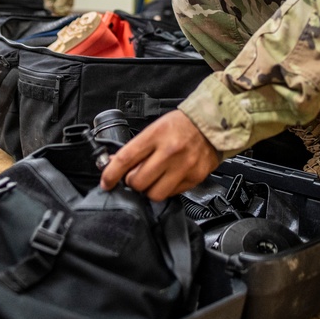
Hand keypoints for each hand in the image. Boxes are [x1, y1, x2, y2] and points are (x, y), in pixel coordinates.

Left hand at [99, 110, 219, 201]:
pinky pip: (172, 194)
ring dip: (149, 189)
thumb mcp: (155, 128)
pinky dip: (166, 189)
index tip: (106, 182)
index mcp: (156, 135)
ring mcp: (184, 167)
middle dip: (132, 181)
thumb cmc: (182, 124)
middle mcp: (170, 152)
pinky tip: (168, 177)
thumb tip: (115, 163)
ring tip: (153, 178)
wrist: (213, 123)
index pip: (126, 159)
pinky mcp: (194, 178)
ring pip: (154, 194)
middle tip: (136, 175)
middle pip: (138, 182)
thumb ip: (137, 147)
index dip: (111, 174)